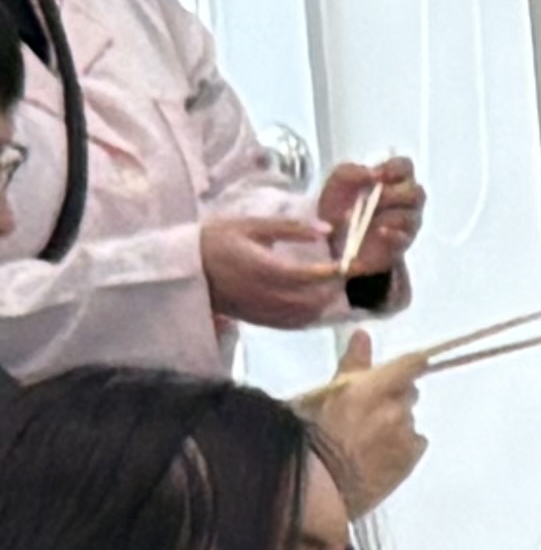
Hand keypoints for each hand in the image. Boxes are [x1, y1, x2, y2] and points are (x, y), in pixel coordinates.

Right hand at [195, 208, 349, 327]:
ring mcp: (258, 310)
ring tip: (334, 287)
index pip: (304, 275)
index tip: (349, 263)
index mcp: (260, 267)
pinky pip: (289, 324)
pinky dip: (308, 316)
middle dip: (332, 289)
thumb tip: (327, 230)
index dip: (330, 272)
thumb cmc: (215, 239)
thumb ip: (289, 227)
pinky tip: (315, 303)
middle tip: (347, 276)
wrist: (182, 266)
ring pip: (302, 315)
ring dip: (323, 304)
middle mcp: (261, 293)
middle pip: (309, 300)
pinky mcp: (255, 319)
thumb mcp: (250, 225)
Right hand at [300, 331, 428, 505]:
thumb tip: (363, 336)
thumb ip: (349, 366)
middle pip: (408, 394)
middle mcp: (394, 409)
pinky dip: (402, 446)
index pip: (408, 364)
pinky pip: (415, 444)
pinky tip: (376, 456)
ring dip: (394, 424)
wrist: (313, 487)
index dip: (411, 364)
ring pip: (408, 420)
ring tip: (364, 440)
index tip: (412, 364)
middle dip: (392, 397)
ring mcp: (405, 436)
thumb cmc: (303, 438)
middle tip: (365, 411)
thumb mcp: (317, 395)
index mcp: (370, 388)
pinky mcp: (411, 461)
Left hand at [318, 156, 423, 278]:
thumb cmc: (338, 205)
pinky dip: (393, 233)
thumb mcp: (337, 182)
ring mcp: (407, 221)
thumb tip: (374, 173)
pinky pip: (405, 237)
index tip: (380, 176)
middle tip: (374, 199)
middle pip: (416, 192)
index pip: (405, 166)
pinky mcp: (402, 242)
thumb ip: (352, 172)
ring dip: (390, 215)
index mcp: (391, 179)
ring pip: (413, 215)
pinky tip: (379, 232)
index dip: (396, 169)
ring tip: (367, 219)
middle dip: (395, 195)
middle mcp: (405, 198)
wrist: (332, 239)